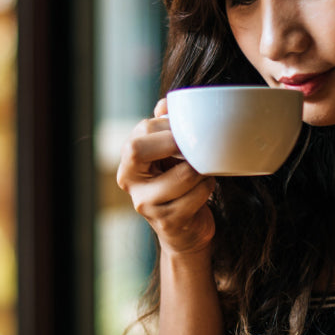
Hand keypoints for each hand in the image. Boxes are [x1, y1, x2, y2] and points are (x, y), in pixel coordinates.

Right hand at [116, 99, 216, 254]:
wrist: (185, 231)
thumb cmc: (177, 184)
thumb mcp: (168, 155)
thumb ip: (165, 128)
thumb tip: (165, 104)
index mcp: (128, 162)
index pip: (141, 132)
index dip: (168, 125)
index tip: (187, 129)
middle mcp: (129, 182)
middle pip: (138, 149)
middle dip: (175, 143)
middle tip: (195, 146)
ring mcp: (145, 204)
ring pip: (182, 173)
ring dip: (201, 169)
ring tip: (203, 171)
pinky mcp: (167, 222)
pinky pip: (197, 194)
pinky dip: (207, 187)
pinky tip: (204, 189)